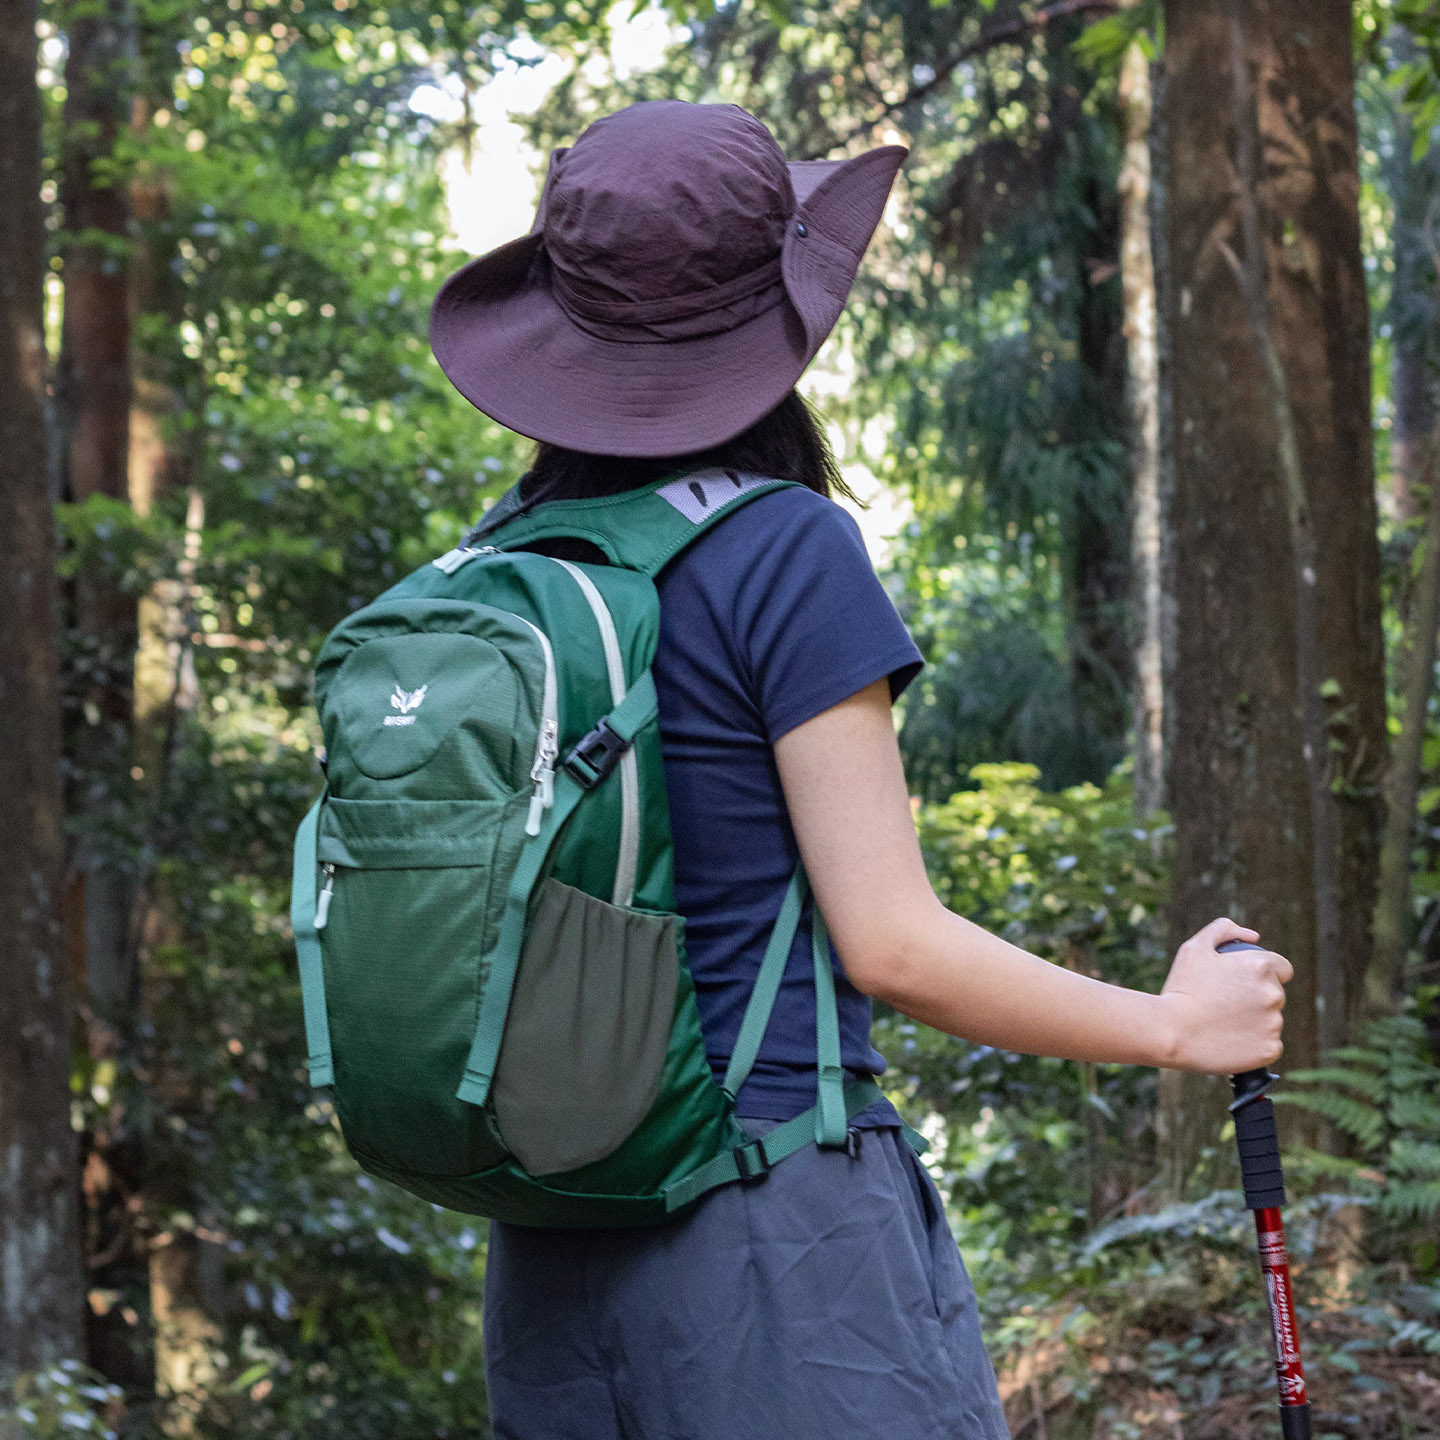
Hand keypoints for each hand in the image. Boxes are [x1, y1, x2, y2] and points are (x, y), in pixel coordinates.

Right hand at [1155, 918, 1292, 1074]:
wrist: (1170, 1031)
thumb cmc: (1180, 988)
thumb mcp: (1194, 948)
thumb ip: (1223, 930)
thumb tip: (1254, 936)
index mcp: (1260, 967)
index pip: (1282, 968)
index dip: (1264, 974)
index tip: (1245, 984)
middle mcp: (1273, 994)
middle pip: (1274, 995)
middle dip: (1256, 998)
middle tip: (1226, 1006)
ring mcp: (1274, 1024)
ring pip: (1271, 1021)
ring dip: (1255, 1022)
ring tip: (1224, 1025)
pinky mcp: (1270, 1050)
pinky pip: (1268, 1046)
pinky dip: (1254, 1045)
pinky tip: (1231, 1042)